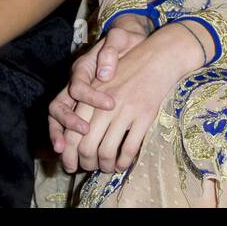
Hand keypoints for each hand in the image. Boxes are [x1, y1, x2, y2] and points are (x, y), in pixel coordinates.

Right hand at [47, 17, 148, 151]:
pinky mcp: (82, 106)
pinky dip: (66, 137)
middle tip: (84, 132)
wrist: (127, 41)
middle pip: (59, 104)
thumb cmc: (125, 40)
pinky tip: (72, 151)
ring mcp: (75, 96)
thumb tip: (104, 74)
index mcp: (82, 67)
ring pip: (57, 117)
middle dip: (67, 121)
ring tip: (65, 151)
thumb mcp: (121, 38)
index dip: (92, 97)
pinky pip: (66, 123)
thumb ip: (111, 51)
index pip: (78, 86)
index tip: (111, 105)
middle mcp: (74, 83)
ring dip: (59, 134)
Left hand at [72, 24, 203, 173]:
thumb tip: (74, 134)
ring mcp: (125, 111)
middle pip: (85, 145)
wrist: (158, 57)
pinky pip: (129, 148)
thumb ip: (85, 103)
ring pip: (106, 151)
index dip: (68, 153)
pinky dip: (124, 161)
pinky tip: (123, 164)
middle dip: (85, 163)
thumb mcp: (100, 81)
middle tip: (88, 168)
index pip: (71, 131)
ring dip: (105, 165)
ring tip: (107, 167)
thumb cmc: (128, 67)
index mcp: (90, 97)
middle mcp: (104, 105)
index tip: (70, 164)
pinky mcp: (144, 116)